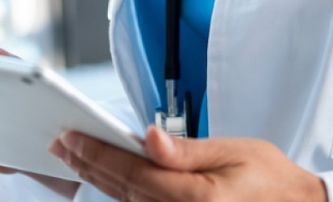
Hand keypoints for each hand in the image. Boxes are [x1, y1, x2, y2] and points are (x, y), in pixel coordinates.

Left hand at [48, 125, 327, 201]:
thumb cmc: (271, 180)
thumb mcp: (233, 152)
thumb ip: (185, 151)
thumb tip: (147, 139)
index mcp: (197, 198)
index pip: (133, 173)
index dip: (97, 153)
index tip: (71, 137)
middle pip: (123, 191)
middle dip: (89, 165)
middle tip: (61, 145)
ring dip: (99, 181)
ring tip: (76, 159)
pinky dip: (121, 195)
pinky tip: (107, 181)